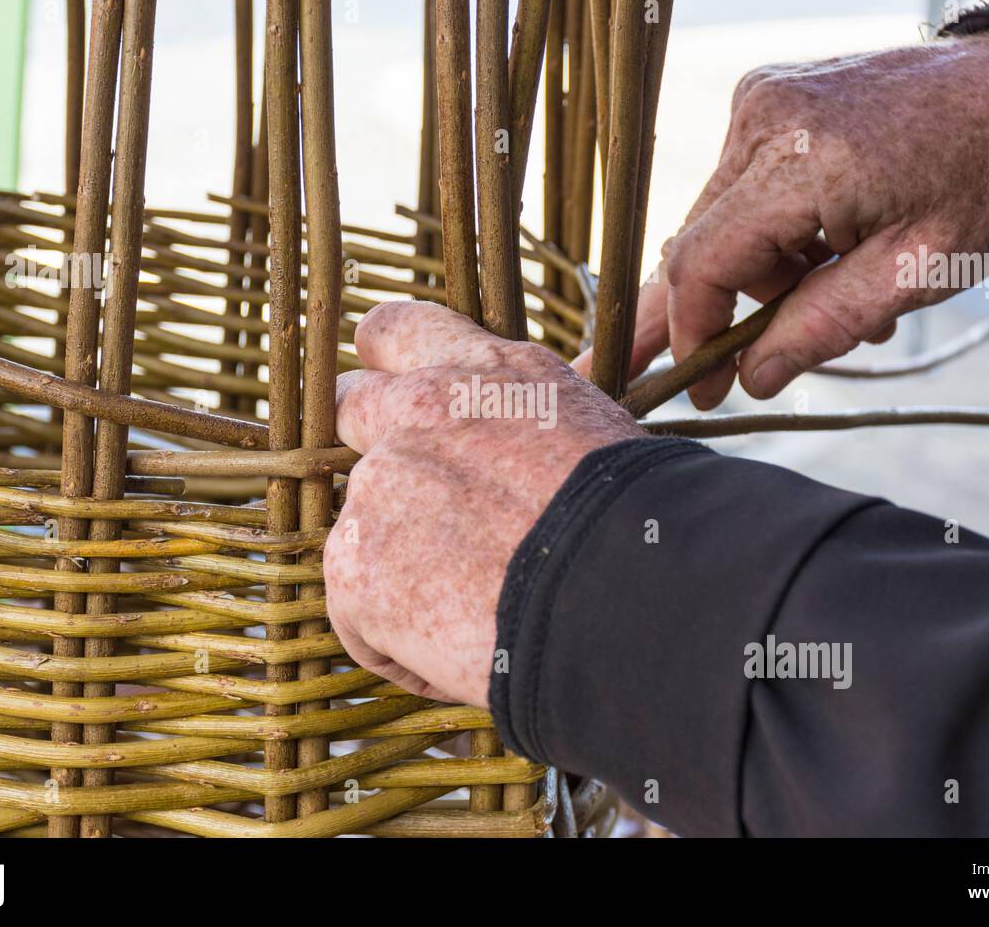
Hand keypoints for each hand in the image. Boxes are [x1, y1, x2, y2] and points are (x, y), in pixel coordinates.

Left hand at [324, 300, 640, 708]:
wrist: (626, 591)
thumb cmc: (637, 522)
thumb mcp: (589, 432)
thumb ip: (528, 420)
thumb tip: (527, 438)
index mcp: (485, 371)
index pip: (398, 331)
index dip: (384, 364)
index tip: (388, 387)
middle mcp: (419, 411)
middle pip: (352, 409)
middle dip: (370, 451)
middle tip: (415, 512)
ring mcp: (378, 484)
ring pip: (364, 529)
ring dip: (402, 567)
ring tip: (480, 614)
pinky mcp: (356, 564)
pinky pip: (360, 617)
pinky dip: (400, 647)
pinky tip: (462, 657)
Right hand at [574, 30, 988, 407]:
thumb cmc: (986, 175)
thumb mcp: (918, 271)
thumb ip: (825, 326)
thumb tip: (754, 377)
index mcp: (802, 159)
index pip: (702, 263)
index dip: (692, 334)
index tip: (704, 389)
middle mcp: (763, 118)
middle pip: (700, 245)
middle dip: (729, 309)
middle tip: (754, 357)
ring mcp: (760, 100)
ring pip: (719, 223)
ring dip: (761, 273)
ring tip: (835, 285)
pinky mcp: (765, 98)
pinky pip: (740, 189)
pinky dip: (773, 232)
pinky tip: (825, 244)